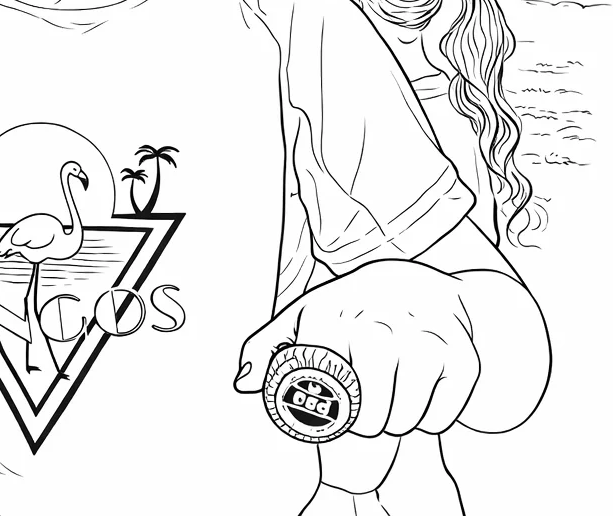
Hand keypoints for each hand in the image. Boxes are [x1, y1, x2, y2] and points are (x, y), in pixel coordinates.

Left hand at [235, 260, 479, 436]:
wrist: (416, 284)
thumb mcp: (302, 320)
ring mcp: (424, 330)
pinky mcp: (463, 350)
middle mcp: (378, 313)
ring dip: (399, 421)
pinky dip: (434, 418)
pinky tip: (421, 403)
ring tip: (390, 413)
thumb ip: (267, 350)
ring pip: (410, 405)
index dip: (322, 403)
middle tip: (364, 420)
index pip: (319, 371)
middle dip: (364, 421)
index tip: (328, 407)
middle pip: (369, 394)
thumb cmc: (348, 311)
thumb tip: (243, 383)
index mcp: (331, 307)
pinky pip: (448, 406)